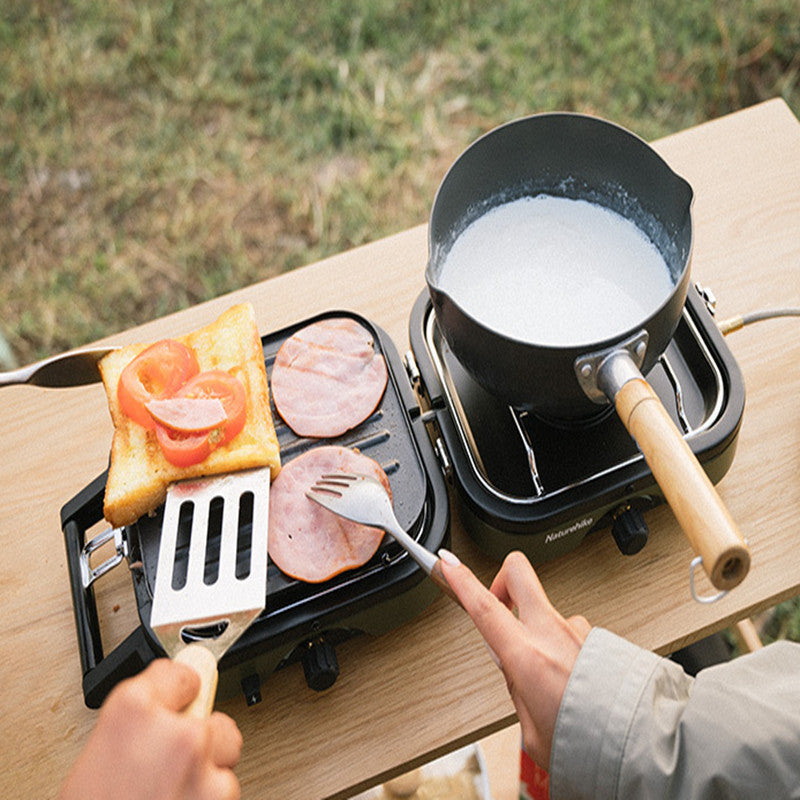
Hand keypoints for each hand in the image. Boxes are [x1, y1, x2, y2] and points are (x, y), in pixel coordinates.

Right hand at [59, 659, 242, 799]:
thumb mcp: (100, 755)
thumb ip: (139, 722)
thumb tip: (169, 707)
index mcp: (131, 710)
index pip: (181, 673)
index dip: (180, 691)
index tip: (182, 698)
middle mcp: (173, 728)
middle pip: (211, 714)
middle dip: (200, 737)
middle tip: (171, 764)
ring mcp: (200, 762)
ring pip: (226, 751)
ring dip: (208, 771)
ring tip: (170, 796)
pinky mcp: (219, 794)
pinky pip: (227, 787)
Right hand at [439, 550, 590, 768]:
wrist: (639, 745)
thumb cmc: (589, 744)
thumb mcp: (531, 731)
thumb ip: (517, 690)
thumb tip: (513, 670)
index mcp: (528, 657)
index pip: (485, 607)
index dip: (461, 581)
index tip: (448, 564)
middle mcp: (553, 634)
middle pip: (519, 572)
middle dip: (501, 576)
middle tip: (496, 598)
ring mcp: (578, 631)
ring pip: (543, 608)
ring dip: (535, 626)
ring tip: (543, 667)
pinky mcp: (597, 638)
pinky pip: (568, 630)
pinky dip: (561, 646)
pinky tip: (568, 674)